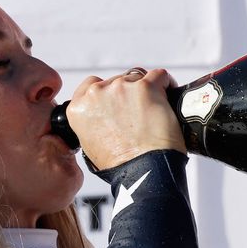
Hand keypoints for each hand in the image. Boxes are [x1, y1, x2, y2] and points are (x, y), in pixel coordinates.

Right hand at [65, 68, 185, 170]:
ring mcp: (121, 87)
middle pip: (116, 81)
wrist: (144, 171)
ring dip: (145, 89)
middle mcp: (96, 93)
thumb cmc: (120, 166)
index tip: (117, 103)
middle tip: (138, 115)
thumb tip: (103, 116)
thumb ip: (90, 123)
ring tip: (154, 110)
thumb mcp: (89, 146)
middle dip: (127, 94)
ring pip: (137, 78)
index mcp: (78, 108)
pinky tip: (167, 97)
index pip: (91, 86)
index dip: (107, 94)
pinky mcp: (146, 86)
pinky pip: (160, 76)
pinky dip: (166, 84)